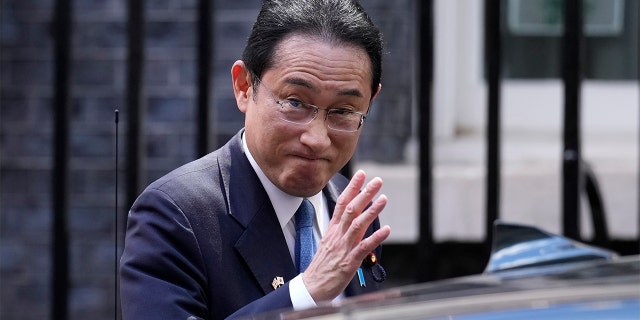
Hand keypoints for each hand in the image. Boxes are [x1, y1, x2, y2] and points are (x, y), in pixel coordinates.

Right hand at [301, 170, 390, 300]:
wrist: (312, 287)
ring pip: (358, 225)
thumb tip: (353, 217)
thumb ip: (341, 229)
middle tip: (377, 181)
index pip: (342, 203)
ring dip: (372, 211)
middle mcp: (338, 235)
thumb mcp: (329, 242)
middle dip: (365, 194)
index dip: (352, 188)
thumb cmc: (322, 266)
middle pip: (351, 210)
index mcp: (333, 230)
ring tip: (383, 199)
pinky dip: (375, 237)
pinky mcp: (349, 262)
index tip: (361, 175)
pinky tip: (386, 229)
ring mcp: (344, 248)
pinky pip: (363, 247)